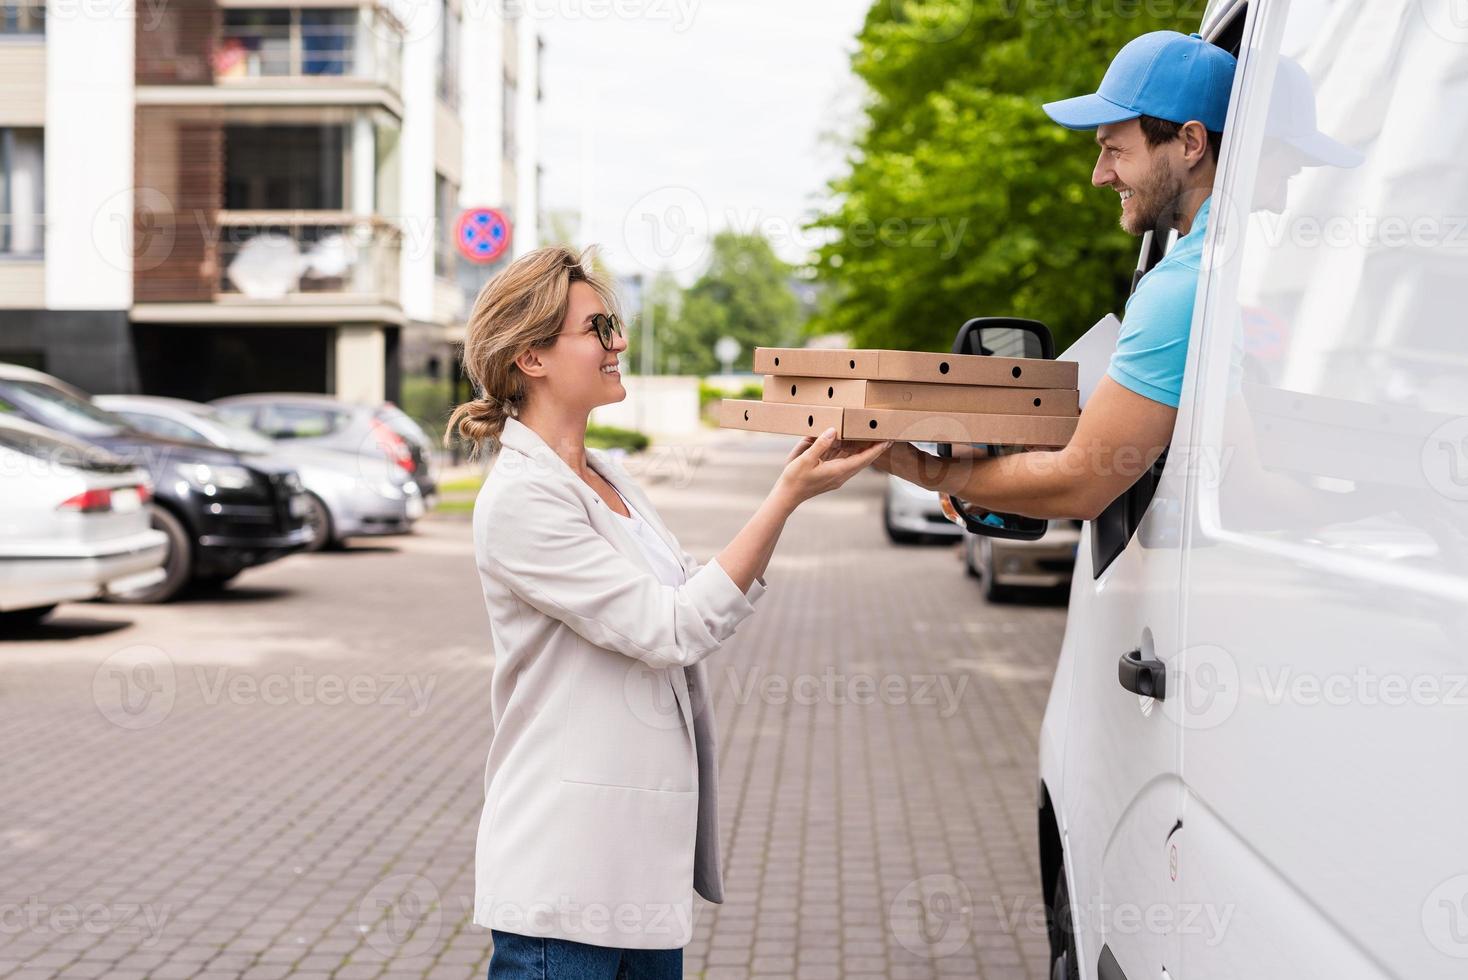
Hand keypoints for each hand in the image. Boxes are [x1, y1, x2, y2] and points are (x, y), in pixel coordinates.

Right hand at [775, 428, 890, 508]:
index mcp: (838, 471)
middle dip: (875, 449)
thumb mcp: (806, 459)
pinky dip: (851, 453)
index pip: (864, 459)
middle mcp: (841, 475)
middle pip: (864, 460)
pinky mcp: (831, 476)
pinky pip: (846, 463)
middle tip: (886, 437)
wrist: (788, 496)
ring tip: (872, 439)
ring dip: (864, 451)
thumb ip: (821, 444)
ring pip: (855, 462)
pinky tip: (850, 446)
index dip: (877, 449)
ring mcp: (837, 477)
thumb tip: (833, 430)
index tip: (888, 440)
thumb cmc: (795, 478)